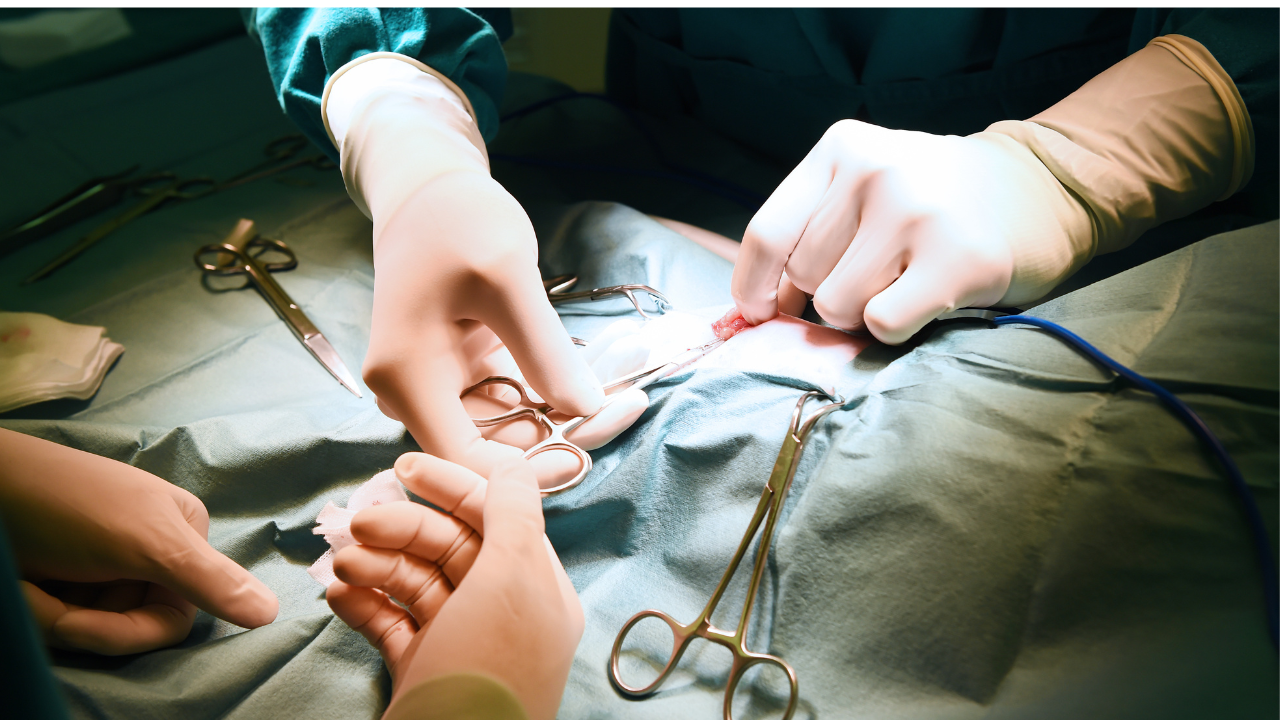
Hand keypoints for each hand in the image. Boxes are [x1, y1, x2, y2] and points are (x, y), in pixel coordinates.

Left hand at [0, 429, 277, 654]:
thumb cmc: (68, 506)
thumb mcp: (146, 544)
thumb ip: (210, 580)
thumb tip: (274, 612)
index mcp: (184, 536)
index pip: (177, 617)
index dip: (124, 632)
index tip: (73, 622)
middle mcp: (152, 549)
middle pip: (136, 622)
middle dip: (84, 623)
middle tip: (44, 604)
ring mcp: (108, 560)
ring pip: (98, 622)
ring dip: (55, 615)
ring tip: (29, 586)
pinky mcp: (70, 568)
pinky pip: (69, 611)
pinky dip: (41, 607)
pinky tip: (25, 584)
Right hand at [326, 452, 581, 719]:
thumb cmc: (487, 669)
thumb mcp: (512, 580)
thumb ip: (513, 514)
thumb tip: (514, 462)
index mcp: (536, 587)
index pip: (497, 517)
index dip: (453, 486)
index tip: (404, 467)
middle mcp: (501, 611)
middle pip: (449, 546)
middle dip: (402, 529)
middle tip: (356, 523)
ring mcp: (459, 642)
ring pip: (415, 582)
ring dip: (375, 564)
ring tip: (342, 565)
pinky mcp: (421, 671)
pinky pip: (390, 623)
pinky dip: (364, 605)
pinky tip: (338, 596)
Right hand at [330, 58, 604, 479]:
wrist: (431, 187)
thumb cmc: (460, 222)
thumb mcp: (507, 280)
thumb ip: (543, 352)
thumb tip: (585, 413)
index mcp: (408, 379)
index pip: (465, 461)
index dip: (525, 471)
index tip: (587, 451)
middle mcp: (411, 395)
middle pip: (489, 451)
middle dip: (558, 441)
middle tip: (627, 406)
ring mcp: (435, 386)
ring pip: (505, 430)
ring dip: (562, 420)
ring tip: (625, 397)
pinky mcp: (460, 373)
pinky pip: (508, 403)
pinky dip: (551, 397)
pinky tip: (598, 383)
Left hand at [732, 119, 1091, 344]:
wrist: (1045, 187)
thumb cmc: (937, 199)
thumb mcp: (866, 187)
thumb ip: (812, 230)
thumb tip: (760, 307)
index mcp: (840, 149)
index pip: (767, 233)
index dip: (754, 285)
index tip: (762, 310)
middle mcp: (874, 171)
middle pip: (805, 276)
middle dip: (829, 292)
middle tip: (880, 273)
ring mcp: (915, 213)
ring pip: (838, 306)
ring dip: (864, 312)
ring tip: (907, 280)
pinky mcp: (955, 260)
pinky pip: (881, 324)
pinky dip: (894, 330)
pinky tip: (927, 300)